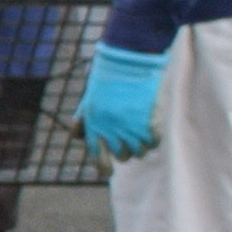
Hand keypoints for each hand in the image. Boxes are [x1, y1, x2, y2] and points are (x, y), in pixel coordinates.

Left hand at [79, 42, 166, 161]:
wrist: (128, 60)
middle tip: (126, 135)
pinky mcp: (151, 123)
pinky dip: (152, 138)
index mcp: (95, 128)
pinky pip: (153, 142)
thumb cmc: (106, 80)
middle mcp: (113, 132)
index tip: (107, 171)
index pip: (100, 161)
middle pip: (123, 156)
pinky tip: (149, 126)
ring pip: (140, 152)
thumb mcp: (88, 101)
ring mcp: (133, 129)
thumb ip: (83, 122)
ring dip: (139, 144)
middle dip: (123, 148)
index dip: (104, 168)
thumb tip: (78, 138)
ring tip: (138, 129)